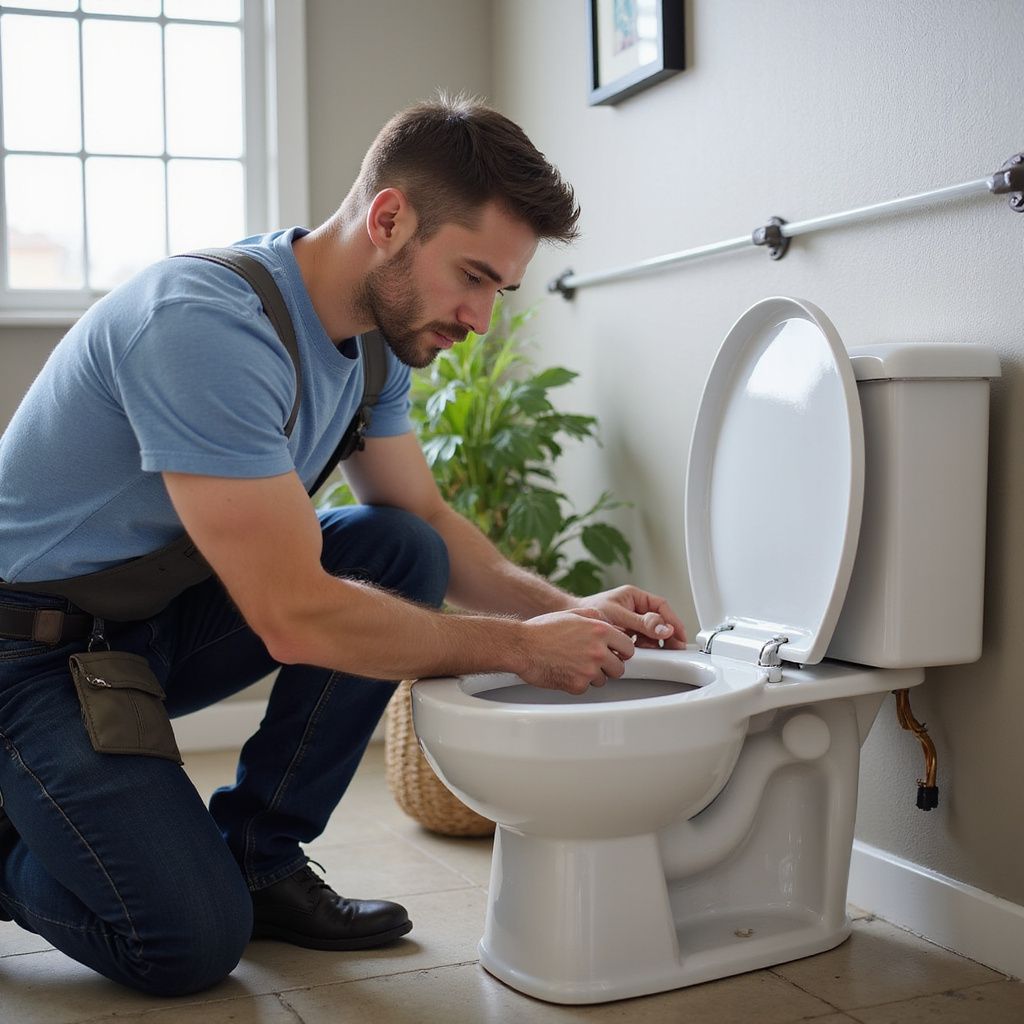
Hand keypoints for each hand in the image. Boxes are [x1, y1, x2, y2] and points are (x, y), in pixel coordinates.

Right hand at [519, 608, 634, 693]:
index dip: (621, 650)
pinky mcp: (578, 685)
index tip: (616, 652)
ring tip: (576, 664)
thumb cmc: (543, 630)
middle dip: (610, 666)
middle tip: (597, 661)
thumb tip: (612, 625)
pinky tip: (567, 671)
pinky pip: (587, 688)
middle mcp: (598, 651)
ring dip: (594, 675)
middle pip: (620, 668)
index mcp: (600, 631)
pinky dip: (578, 682)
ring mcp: (589, 670)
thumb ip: (597, 618)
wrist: (522, 647)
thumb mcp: (574, 613)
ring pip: (604, 680)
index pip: (628, 647)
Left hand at [568, 585, 687, 648]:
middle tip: (674, 648)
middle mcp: (636, 608)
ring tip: (653, 651)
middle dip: (667, 635)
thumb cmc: (589, 612)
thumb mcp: (619, 616)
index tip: (680, 635)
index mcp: (635, 597)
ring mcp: (632, 621)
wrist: (572, 625)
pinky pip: (642, 641)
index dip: (673, 621)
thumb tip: (665, 628)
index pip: (661, 607)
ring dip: (655, 643)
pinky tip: (641, 653)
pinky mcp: (627, 634)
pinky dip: (644, 648)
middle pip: (660, 622)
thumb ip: (642, 623)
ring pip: (652, 633)